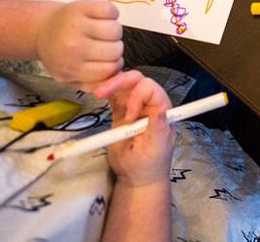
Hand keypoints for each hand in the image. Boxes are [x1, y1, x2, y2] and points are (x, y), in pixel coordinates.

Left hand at [35, 0, 122, 89]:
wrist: (42, 29)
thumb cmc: (59, 54)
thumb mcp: (70, 78)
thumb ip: (93, 85)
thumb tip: (115, 83)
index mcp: (71, 68)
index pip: (110, 69)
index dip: (113, 64)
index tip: (106, 59)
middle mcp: (73, 47)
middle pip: (116, 49)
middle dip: (114, 47)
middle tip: (102, 44)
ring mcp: (77, 25)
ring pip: (116, 30)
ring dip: (113, 30)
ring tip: (101, 31)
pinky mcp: (82, 6)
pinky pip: (111, 10)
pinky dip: (111, 13)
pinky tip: (101, 17)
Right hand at [94, 70, 174, 187]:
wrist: (137, 178)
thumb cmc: (151, 163)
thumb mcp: (156, 147)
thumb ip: (158, 127)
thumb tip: (161, 108)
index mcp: (161, 109)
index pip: (151, 89)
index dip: (137, 96)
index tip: (128, 118)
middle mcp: (148, 104)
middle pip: (136, 81)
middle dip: (120, 82)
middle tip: (100, 93)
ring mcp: (134, 107)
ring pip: (124, 85)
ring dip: (111, 84)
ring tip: (98, 93)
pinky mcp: (120, 114)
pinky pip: (114, 97)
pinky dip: (106, 92)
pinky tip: (98, 93)